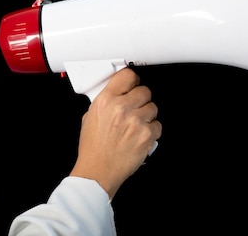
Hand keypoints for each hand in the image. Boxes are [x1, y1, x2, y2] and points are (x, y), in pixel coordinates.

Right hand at [69, 68, 160, 199]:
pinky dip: (151, 130)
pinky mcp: (147, 135)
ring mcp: (136, 121)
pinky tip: (140, 136)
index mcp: (106, 100)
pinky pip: (157, 125)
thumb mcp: (90, 117)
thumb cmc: (93, 147)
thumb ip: (104, 102)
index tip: (134, 83)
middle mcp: (121, 108)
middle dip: (141, 99)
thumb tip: (117, 93)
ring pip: (153, 107)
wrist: (98, 171)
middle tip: (135, 108)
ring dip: (147, 115)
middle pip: (144, 91)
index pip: (127, 76)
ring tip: (136, 125)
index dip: (132, 79)